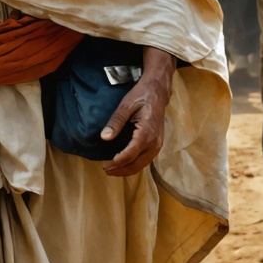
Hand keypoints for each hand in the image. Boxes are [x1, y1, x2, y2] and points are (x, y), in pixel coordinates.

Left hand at [101, 49, 173, 177]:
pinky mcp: (157, 145)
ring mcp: (157, 145)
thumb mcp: (126, 105)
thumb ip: (115, 121)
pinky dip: (134, 165)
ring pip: (142, 165)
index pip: (131, 154)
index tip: (105, 165)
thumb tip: (104, 137)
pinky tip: (123, 164)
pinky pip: (145, 160)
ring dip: (127, 170)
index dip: (118, 162)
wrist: (158, 92)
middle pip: (137, 164)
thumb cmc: (141, 96)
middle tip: (105, 170)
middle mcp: (154, 142)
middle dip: (121, 170)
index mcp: (146, 132)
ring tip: (112, 170)